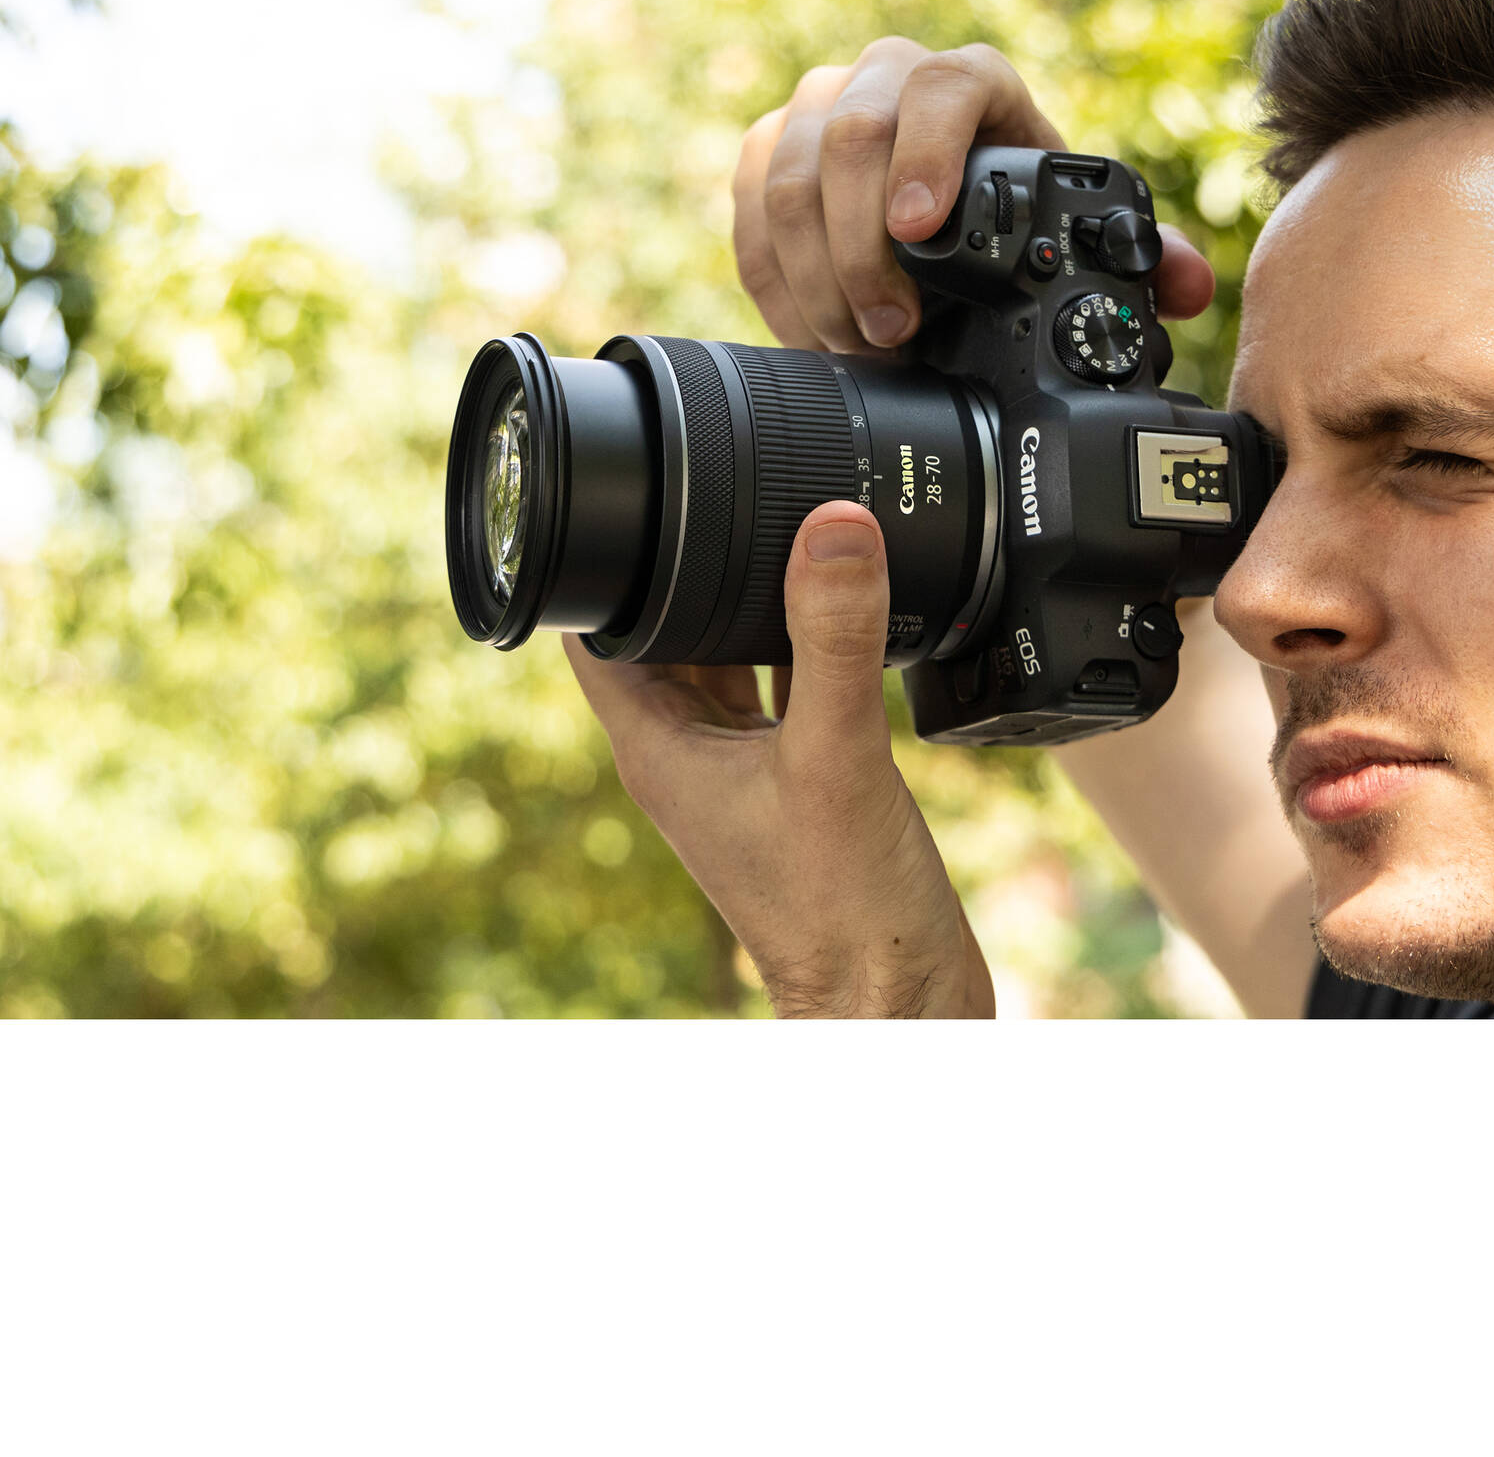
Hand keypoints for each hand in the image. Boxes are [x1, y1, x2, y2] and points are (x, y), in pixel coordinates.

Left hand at [563, 500, 993, 1018]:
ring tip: (793, 537)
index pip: (596, 632)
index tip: (637, 494)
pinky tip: (847, 611)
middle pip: (663, 632)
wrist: (897, 999)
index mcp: (657, 748)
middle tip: (731, 494)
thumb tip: (833, 527)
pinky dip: (804, 645)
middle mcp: (687, 755)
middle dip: (690, 566)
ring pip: (726, 658)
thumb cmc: (841, 909)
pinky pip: (785, 688)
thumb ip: (834, 640)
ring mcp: (739, 768)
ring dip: (749, 603)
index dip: (604, 560)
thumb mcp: (835, 754)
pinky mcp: (795, 778)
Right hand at [734, 37, 1217, 351]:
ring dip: (816, 275)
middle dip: (862, 247)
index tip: (920, 230)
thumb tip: (1187, 286)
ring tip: (856, 345)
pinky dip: (776, 283)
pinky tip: (811, 332)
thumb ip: (1139, 257)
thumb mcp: (1071, 228)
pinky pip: (749, 213)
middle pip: (847, 136)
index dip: (926, 154)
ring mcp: (814, 111)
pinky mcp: (765, 155)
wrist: (934, 203)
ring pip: (785, 177)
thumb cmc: (1009, 213)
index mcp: (970, 82)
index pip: (942, 87)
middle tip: (890, 330)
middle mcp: (884, 78)